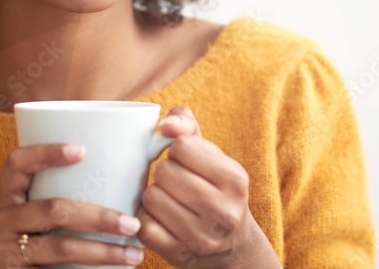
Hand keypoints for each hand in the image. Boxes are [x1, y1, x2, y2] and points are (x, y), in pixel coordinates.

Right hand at [0, 143, 144, 267]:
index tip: (82, 151)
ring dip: (103, 251)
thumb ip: (61, 198)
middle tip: (132, 223)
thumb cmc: (31, 246)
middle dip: (99, 216)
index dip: (47, 153)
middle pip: (52, 208)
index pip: (17, 163)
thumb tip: (122, 178)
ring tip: (134, 254)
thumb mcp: (33, 218)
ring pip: (60, 246)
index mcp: (2, 196)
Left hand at [136, 107, 279, 268]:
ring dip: (154, 194)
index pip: (182, 146)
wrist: (230, 246)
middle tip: (176, 181)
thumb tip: (165, 125)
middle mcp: (222, 210)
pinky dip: (147, 218)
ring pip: (151, 197)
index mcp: (234, 179)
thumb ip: (187, 125)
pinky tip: (161, 218)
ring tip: (169, 198)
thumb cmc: (215, 188)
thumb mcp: (213, 155)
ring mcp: (200, 236)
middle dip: (164, 172)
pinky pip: (143, 225)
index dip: (177, 149)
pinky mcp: (178, 254)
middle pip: (164, 171)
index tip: (185, 160)